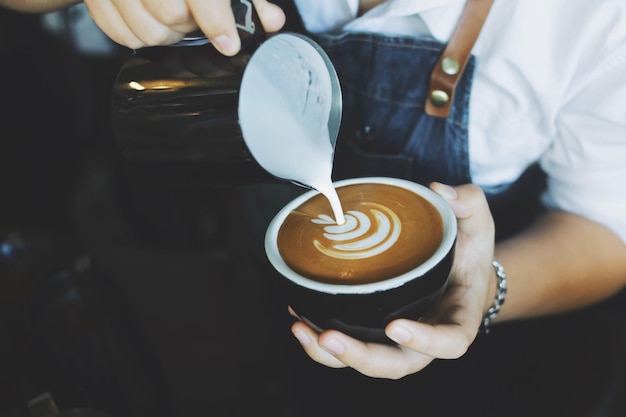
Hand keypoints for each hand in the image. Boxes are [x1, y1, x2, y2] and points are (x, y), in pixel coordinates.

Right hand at [83, 0, 285, 54]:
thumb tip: (272, 21)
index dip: (215, 21)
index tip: (228, 43)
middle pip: (170, 15)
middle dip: (190, 25)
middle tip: (195, 17)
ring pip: (147, 32)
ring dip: (168, 34)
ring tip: (175, 17)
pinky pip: (121, 35)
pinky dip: (141, 37)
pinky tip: (152, 19)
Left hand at [290, 183, 496, 378]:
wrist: (460, 274)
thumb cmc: (469, 253)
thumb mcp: (478, 224)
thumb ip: (469, 202)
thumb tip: (438, 190)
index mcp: (460, 318)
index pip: (451, 342)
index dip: (425, 341)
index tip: (395, 325)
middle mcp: (428, 338)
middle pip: (397, 364)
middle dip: (361, 356)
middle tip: (329, 336)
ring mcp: (399, 340)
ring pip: (367, 362)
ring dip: (331, 355)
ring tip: (302, 329)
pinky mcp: (377, 332)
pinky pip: (351, 344)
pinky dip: (322, 341)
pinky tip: (298, 319)